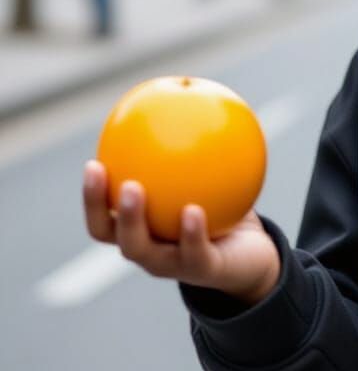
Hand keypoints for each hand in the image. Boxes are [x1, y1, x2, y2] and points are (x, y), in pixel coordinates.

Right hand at [82, 159, 280, 305]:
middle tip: (102, 173)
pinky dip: (190, 231)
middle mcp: (148, 250)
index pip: (104, 216)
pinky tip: (193, 209)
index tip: (93, 163)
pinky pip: (192, 251)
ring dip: (132, 220)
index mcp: (142, 230)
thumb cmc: (225, 212)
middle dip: (99, 206)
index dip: (92, 196)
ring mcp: (171, 265)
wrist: (252, 257)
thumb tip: (194, 99)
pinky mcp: (202, 271)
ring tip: (135, 190)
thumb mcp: (212, 181)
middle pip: (109, 234)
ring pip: (142, 249)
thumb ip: (198, 152)